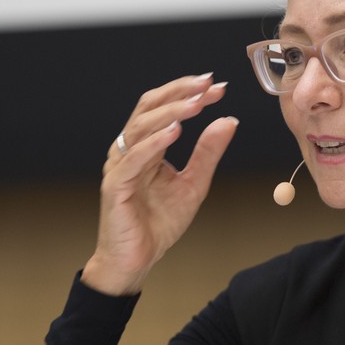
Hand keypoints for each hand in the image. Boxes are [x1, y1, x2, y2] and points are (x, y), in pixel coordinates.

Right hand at [81, 73, 237, 295]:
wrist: (136, 259)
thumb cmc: (158, 223)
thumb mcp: (194, 183)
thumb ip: (208, 152)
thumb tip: (229, 120)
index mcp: (145, 146)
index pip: (165, 108)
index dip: (189, 94)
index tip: (218, 87)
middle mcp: (129, 150)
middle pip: (149, 107)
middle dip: (180, 93)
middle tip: (208, 85)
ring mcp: (119, 166)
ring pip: (141, 127)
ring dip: (171, 112)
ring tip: (196, 104)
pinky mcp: (115, 186)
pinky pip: (133, 159)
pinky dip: (154, 143)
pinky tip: (175, 131)